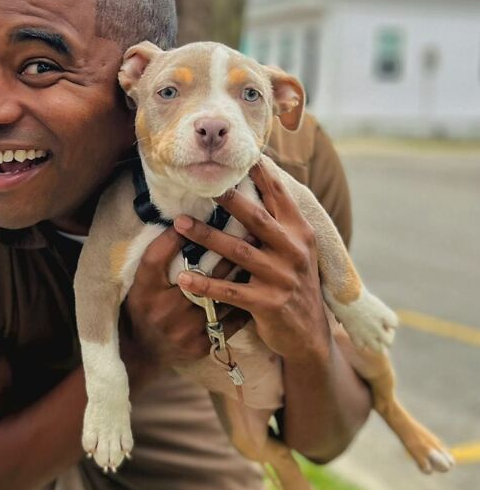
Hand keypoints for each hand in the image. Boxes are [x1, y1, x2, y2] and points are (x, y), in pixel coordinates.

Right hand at [122, 227, 244, 368]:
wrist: (142, 351)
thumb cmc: (143, 306)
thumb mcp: (142, 279)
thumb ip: (159, 252)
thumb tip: (181, 224)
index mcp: (148, 291)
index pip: (163, 258)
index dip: (190, 241)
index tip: (212, 223)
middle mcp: (167, 312)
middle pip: (205, 278)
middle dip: (229, 256)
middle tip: (251, 237)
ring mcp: (186, 332)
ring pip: (222, 300)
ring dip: (241, 280)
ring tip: (260, 261)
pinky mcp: (202, 346)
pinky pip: (229, 323)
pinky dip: (243, 305)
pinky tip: (256, 290)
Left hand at [174, 161, 330, 364]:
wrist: (309, 335)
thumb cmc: (294, 284)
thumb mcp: (297, 250)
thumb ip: (279, 222)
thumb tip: (260, 182)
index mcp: (300, 232)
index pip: (279, 195)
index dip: (261, 173)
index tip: (241, 153)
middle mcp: (294, 250)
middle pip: (256, 218)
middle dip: (228, 200)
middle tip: (201, 185)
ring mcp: (281, 277)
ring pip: (238, 251)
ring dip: (206, 236)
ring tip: (179, 223)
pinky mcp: (268, 303)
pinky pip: (229, 291)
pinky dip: (205, 285)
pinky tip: (184, 279)